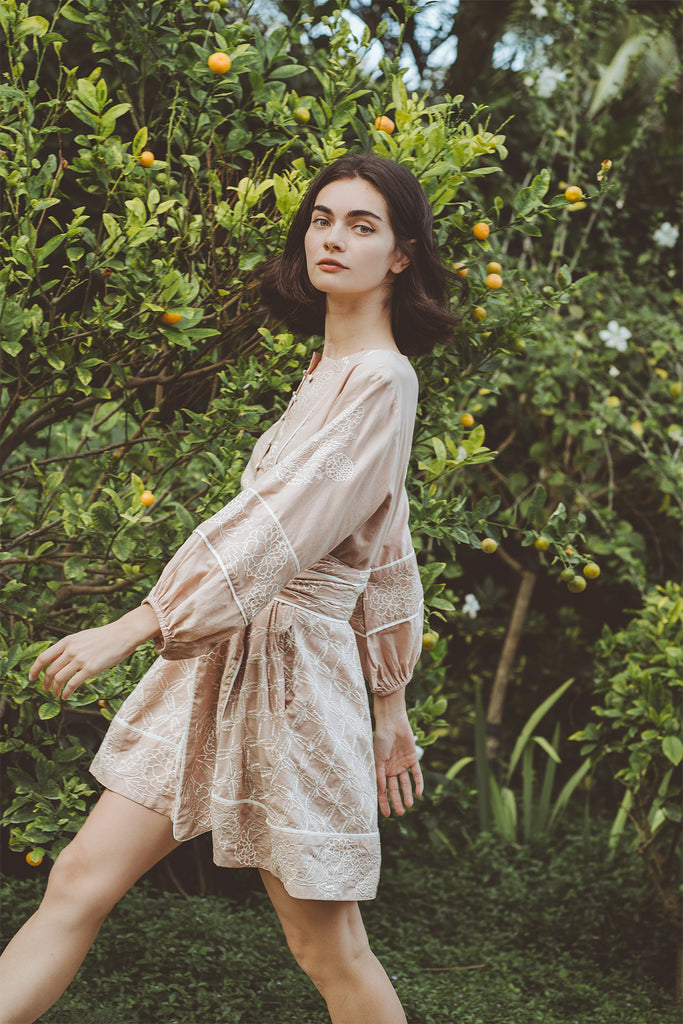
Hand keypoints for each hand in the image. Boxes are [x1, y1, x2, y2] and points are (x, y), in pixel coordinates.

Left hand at [28, 605, 159, 699]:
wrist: (123, 634)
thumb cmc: (105, 636)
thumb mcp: (83, 637)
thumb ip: (70, 646)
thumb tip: (60, 659)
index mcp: (67, 641)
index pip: (43, 657)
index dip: (34, 669)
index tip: (31, 678)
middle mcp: (70, 650)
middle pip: (50, 670)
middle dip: (45, 682)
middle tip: (46, 689)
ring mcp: (80, 660)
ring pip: (59, 678)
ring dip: (55, 689)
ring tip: (56, 694)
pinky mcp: (90, 669)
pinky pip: (72, 684)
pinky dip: (66, 692)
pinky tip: (66, 696)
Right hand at [373, 694, 423, 817]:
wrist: (392, 723)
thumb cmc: (381, 740)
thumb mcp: (377, 760)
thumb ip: (379, 776)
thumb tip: (379, 793)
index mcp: (380, 770)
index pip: (382, 790)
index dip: (384, 802)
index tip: (387, 815)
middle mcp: (391, 769)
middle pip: (395, 789)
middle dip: (397, 801)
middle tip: (401, 812)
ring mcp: (402, 764)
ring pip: (406, 783)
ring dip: (407, 794)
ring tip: (409, 805)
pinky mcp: (413, 758)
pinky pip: (416, 773)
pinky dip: (418, 782)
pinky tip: (419, 792)